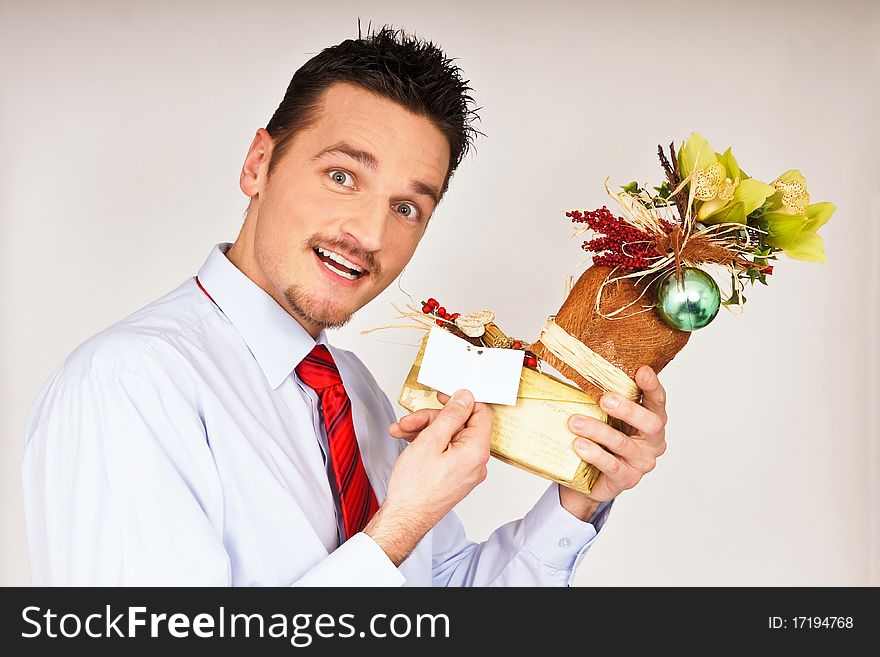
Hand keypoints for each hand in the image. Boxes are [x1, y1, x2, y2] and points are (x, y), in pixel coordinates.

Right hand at [364, 389, 492, 564]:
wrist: (404, 519)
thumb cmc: (415, 488)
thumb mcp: (430, 441)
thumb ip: (451, 416)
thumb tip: (466, 398)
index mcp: (476, 451)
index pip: (481, 413)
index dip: (460, 402)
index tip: (442, 397)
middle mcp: (476, 462)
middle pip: (459, 425)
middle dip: (431, 419)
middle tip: (410, 420)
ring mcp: (466, 471)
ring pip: (449, 437)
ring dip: (424, 430)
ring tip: (401, 432)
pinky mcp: (455, 476)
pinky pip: (445, 451)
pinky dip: (427, 444)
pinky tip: (407, 441)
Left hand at [560, 366, 667, 517]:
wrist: (588, 479)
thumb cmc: (599, 441)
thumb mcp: (604, 417)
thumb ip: (604, 400)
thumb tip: (583, 371)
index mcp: (651, 420)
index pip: (657, 401)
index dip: (652, 386)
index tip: (642, 371)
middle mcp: (652, 442)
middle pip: (650, 423)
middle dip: (628, 409)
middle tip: (605, 399)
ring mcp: (642, 463)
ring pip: (623, 444)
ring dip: (598, 431)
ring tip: (575, 422)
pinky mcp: (627, 479)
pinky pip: (612, 466)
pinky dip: (595, 454)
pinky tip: (579, 445)